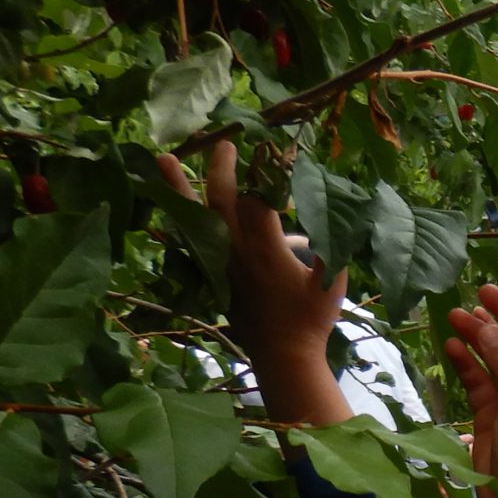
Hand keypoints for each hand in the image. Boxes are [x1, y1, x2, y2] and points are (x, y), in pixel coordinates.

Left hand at [157, 140, 344, 369]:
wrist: (282, 354)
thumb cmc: (310, 320)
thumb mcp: (332, 284)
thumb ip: (331, 248)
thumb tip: (333, 218)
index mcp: (265, 249)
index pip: (258, 198)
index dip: (267, 172)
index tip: (277, 150)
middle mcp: (236, 250)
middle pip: (222, 198)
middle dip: (223, 167)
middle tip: (225, 142)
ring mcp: (220, 262)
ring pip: (196, 216)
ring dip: (179, 186)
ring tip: (164, 158)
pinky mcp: (214, 274)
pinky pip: (191, 239)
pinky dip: (181, 218)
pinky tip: (172, 205)